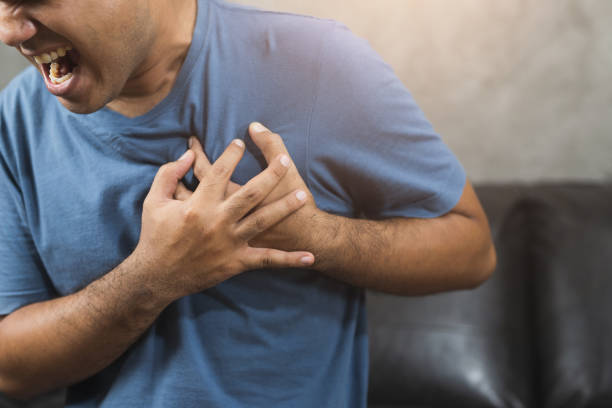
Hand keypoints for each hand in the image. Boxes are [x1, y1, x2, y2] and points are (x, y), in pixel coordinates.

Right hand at [134, 139, 314, 301]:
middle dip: (270, 174)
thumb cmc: (155, 237)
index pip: (219, 172)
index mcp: (197, 206)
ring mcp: (230, 243)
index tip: (240, 142)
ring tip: (303, 195)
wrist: (157, 277)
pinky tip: (310, 256)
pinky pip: (268, 260)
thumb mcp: (154, 201)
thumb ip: (168, 174)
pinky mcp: (237, 262)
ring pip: (263, 221)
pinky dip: (290, 260)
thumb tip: (186, 155)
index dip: (230, 154)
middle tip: (284, 159)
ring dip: (285, 207)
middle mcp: (217, 222)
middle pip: (250, 192)